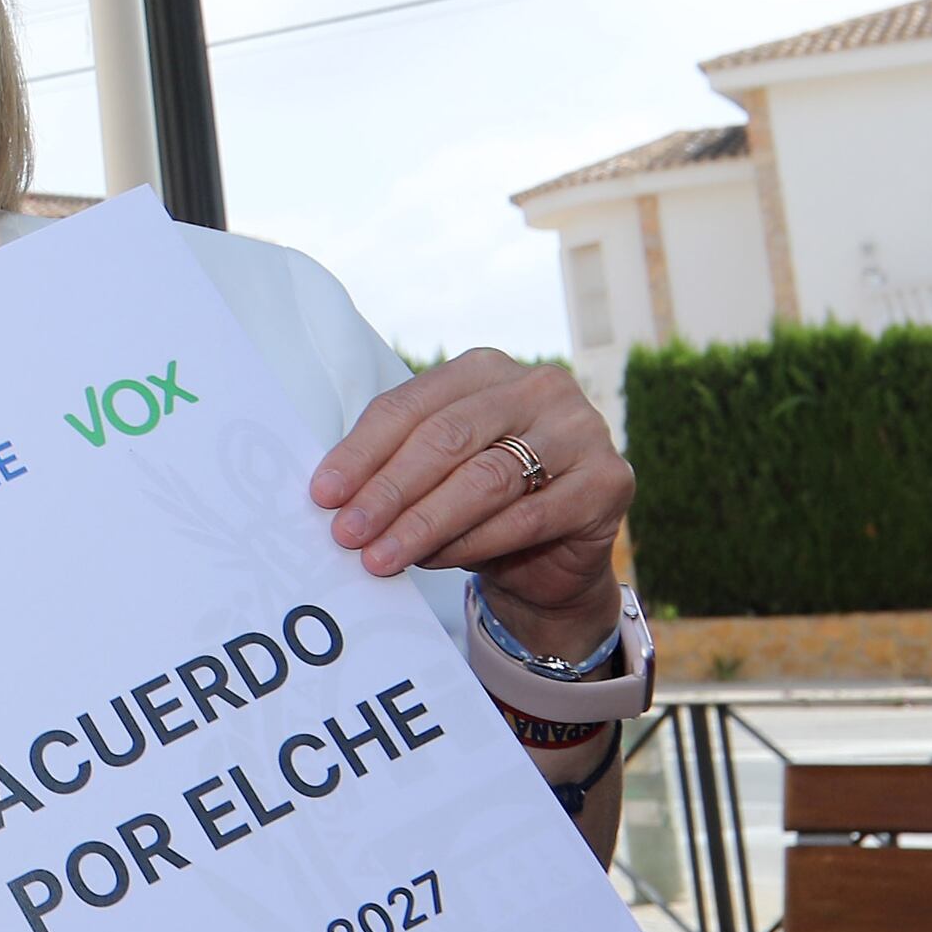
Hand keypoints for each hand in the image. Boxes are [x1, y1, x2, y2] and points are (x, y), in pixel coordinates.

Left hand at [311, 352, 629, 652]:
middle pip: (447, 438)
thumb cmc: (479, 506)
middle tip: (347, 533)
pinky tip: (434, 561)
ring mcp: (581, 430)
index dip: (362, 451)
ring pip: (486, 478)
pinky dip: (474, 543)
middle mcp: (539, 388)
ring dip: (424, 523)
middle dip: (389, 490)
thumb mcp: (432, 474)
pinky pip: (528, 517)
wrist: (551, 560)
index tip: (323, 494)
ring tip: (381, 557)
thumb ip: (392, 466)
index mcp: (485, 370)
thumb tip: (330, 492)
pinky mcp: (609, 481)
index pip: (411, 405)